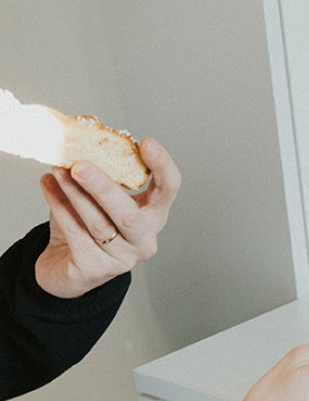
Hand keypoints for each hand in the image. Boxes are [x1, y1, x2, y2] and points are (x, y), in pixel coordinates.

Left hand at [34, 138, 181, 298]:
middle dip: (104, 188)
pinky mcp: (96, 269)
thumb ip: (97, 171)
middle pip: (129, 214)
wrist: (67, 266)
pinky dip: (59, 208)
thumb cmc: (86, 225)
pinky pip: (76, 235)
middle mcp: (144, 238)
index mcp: (153, 214)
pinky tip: (48, 188)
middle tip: (80, 165)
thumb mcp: (97, 196)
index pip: (169, 189)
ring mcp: (122, 258)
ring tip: (57, 171)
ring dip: (74, 194)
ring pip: (98, 223)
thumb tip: (83, 131)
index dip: (162, 166)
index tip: (148, 143)